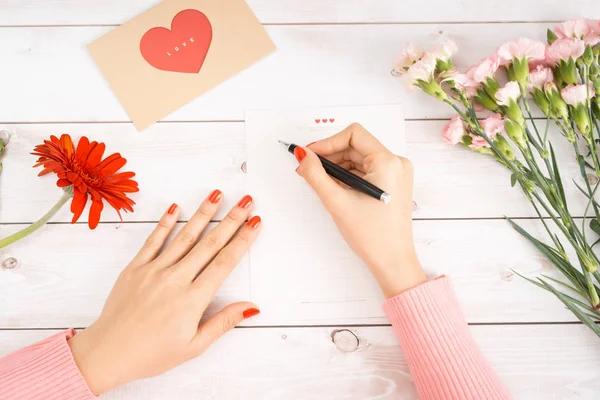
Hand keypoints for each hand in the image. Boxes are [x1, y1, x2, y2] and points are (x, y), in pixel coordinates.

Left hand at [68, 191, 261, 394]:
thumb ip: (223, 322)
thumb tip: (252, 307)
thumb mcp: (194, 346)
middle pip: (210, 243)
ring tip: (217, 195)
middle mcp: (175, 279)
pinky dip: (165, 223)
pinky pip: (153, 241)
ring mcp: (154, 270)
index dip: (243, 240)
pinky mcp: (135, 268)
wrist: (109, 353)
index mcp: (193, 299)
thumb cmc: (152, 354)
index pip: (225, 262)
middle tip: (246, 201)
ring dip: (203, 214)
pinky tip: (175, 207)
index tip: (256, 222)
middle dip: (231, 219)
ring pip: (184, 236)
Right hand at [295, 123, 426, 297]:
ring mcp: (396, 174)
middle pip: (355, 146)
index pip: (353, 134)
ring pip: (359, 158)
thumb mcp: (336, 202)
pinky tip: (334, 189)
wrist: (392, 262)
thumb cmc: (372, 236)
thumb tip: (302, 154)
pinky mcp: (392, 184)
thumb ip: (316, 174)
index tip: (309, 155)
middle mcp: (397, 163)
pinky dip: (348, 176)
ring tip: (319, 183)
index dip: (327, 142)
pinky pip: (366, 170)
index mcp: (388, 162)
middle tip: (307, 170)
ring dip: (337, 167)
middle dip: (330, 156)